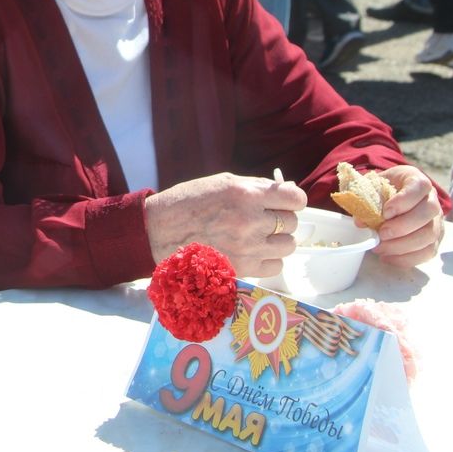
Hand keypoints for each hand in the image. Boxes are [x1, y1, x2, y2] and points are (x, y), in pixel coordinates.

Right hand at [145, 172, 306, 276]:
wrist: (158, 231)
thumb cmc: (188, 202)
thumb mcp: (222, 182)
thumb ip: (256, 187)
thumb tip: (287, 191)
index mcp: (245, 194)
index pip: (295, 198)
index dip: (292, 200)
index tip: (285, 202)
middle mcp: (250, 221)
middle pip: (292, 223)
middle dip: (281, 219)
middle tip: (262, 218)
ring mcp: (247, 247)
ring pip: (287, 246)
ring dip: (276, 240)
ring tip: (256, 236)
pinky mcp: (242, 269)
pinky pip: (275, 266)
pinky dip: (268, 259)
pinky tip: (251, 251)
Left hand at [371, 165, 443, 266]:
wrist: (393, 196)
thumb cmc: (383, 189)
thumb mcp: (373, 186)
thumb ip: (366, 199)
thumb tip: (361, 222)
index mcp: (417, 181)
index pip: (420, 187)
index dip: (404, 200)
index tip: (385, 212)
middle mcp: (432, 200)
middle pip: (428, 213)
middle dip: (403, 226)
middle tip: (382, 233)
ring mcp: (436, 221)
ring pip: (429, 235)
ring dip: (403, 245)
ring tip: (380, 248)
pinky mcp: (435, 239)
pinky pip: (428, 252)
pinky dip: (408, 258)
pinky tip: (388, 257)